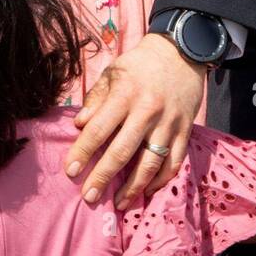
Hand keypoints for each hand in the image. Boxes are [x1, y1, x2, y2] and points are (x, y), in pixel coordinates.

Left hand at [65, 33, 205, 208]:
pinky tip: (147, 191)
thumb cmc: (140, 65)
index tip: (70, 171)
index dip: (83, 152)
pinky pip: (173, 162)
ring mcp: (168, 123)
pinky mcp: (185, 131)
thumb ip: (96, 99)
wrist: (181, 53)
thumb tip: (79, 125)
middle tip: (89, 197)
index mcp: (125, 95)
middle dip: (103, 177)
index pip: (99, 129)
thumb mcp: (113, 72)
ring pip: (150, 163)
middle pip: (122, 151)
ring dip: (133, 187)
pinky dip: (161, 180)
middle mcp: (147, 111)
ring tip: (118, 203)